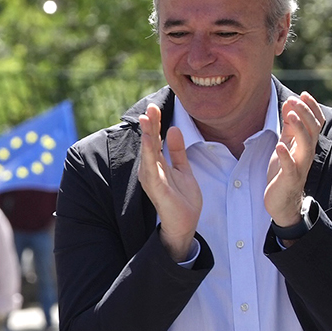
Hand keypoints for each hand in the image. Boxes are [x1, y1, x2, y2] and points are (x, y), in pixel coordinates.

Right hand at [135, 102, 205, 256]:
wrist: (185, 223)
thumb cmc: (182, 199)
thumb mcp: (183, 169)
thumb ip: (177, 151)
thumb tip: (174, 129)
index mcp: (157, 164)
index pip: (155, 139)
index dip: (155, 123)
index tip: (154, 107)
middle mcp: (150, 169)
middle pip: (150, 143)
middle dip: (150, 125)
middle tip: (149, 107)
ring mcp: (152, 178)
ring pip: (148, 153)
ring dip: (147, 135)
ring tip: (146, 119)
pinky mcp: (156, 188)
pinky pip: (151, 168)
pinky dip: (149, 154)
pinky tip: (150, 141)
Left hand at [263, 92, 321, 227]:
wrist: (282, 202)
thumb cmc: (284, 171)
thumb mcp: (286, 144)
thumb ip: (289, 127)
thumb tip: (289, 103)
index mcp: (306, 144)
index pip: (316, 122)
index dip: (312, 108)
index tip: (303, 94)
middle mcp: (307, 154)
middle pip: (313, 130)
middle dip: (305, 113)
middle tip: (294, 100)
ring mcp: (300, 166)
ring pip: (306, 145)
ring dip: (299, 129)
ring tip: (290, 115)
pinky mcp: (290, 179)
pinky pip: (290, 166)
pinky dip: (286, 155)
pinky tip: (279, 145)